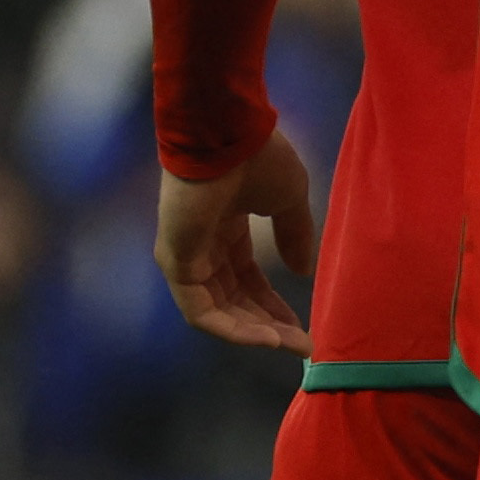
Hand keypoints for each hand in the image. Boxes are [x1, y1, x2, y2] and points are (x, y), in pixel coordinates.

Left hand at [156, 128, 315, 352]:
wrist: (227, 135)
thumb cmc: (258, 159)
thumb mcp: (289, 201)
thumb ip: (295, 236)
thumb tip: (303, 272)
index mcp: (225, 230)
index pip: (247, 279)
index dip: (275, 304)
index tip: (304, 325)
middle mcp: (201, 247)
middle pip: (233, 300)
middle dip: (267, 324)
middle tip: (300, 344)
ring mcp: (185, 257)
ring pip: (216, 311)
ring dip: (252, 332)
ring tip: (287, 344)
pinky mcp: (176, 263)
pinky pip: (201, 309)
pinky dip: (231, 327)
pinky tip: (264, 336)